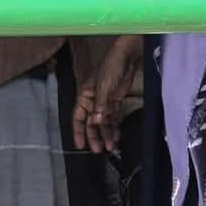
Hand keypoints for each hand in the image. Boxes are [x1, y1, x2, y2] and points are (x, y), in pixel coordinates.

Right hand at [74, 37, 140, 152]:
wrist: (127, 55)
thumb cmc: (111, 65)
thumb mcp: (104, 86)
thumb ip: (100, 106)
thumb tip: (95, 122)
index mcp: (85, 96)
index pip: (78, 117)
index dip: (78, 131)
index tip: (80, 145)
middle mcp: (93, 100)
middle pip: (90, 122)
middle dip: (94, 136)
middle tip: (98, 150)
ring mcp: (105, 101)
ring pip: (103, 121)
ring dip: (106, 134)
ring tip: (110, 146)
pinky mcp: (116, 100)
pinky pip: (113, 117)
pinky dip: (114, 126)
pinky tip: (116, 135)